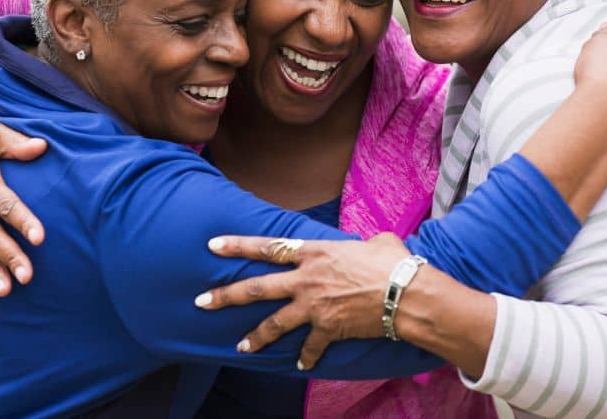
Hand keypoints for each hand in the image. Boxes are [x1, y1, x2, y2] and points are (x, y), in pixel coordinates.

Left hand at [195, 232, 409, 369]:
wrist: (406, 293)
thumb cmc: (392, 262)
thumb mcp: (373, 242)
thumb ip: (357, 245)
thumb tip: (367, 244)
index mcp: (313, 252)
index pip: (267, 247)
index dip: (238, 245)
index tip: (213, 245)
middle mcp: (306, 279)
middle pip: (257, 288)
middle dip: (226, 296)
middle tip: (201, 301)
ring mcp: (314, 306)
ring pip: (274, 323)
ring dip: (255, 336)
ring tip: (239, 346)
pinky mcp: (327, 329)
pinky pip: (309, 347)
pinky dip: (305, 356)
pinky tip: (300, 364)